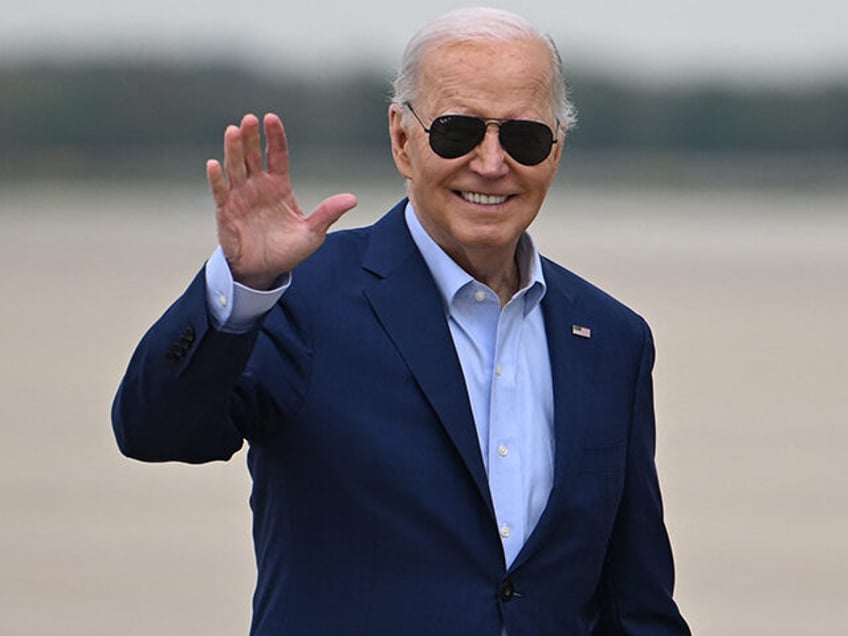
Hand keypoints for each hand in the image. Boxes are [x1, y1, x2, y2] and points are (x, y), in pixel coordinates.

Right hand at [206, 113, 356, 289]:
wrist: (263, 271)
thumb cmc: (286, 251)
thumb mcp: (312, 232)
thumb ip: (328, 213)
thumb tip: (352, 199)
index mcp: (279, 186)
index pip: (276, 155)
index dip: (274, 137)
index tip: (271, 119)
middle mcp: (258, 186)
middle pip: (253, 155)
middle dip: (251, 137)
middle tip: (250, 120)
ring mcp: (241, 196)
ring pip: (235, 168)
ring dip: (233, 150)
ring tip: (233, 131)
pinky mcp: (227, 211)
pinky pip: (220, 191)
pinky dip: (217, 178)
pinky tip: (214, 164)